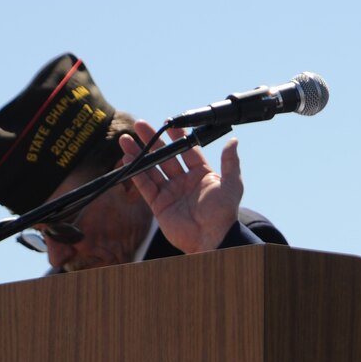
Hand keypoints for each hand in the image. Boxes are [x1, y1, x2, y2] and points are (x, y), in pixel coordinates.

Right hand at [120, 121, 242, 253]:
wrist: (211, 238)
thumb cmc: (224, 213)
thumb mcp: (232, 185)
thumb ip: (231, 163)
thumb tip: (234, 141)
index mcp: (202, 173)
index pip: (187, 150)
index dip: (178, 137)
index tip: (168, 123)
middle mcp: (185, 181)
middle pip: (166, 156)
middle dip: (152, 140)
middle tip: (140, 125)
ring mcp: (171, 192)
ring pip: (152, 168)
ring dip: (139, 154)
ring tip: (126, 139)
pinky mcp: (159, 205)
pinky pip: (145, 186)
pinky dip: (136, 173)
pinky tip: (127, 159)